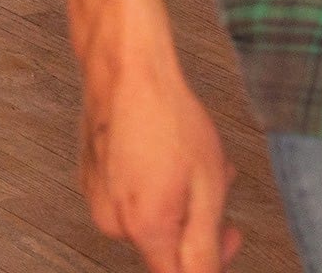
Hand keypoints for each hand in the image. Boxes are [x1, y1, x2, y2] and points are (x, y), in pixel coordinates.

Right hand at [79, 61, 239, 271]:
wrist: (125, 69)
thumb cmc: (168, 118)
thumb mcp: (208, 188)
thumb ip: (206, 247)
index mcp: (143, 226)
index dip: (212, 264)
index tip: (231, 234)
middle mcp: (111, 219)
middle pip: (165, 247)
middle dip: (198, 225)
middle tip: (222, 188)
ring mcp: (96, 196)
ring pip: (149, 219)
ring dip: (178, 202)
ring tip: (197, 164)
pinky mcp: (90, 176)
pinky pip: (128, 197)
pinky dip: (154, 185)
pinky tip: (168, 155)